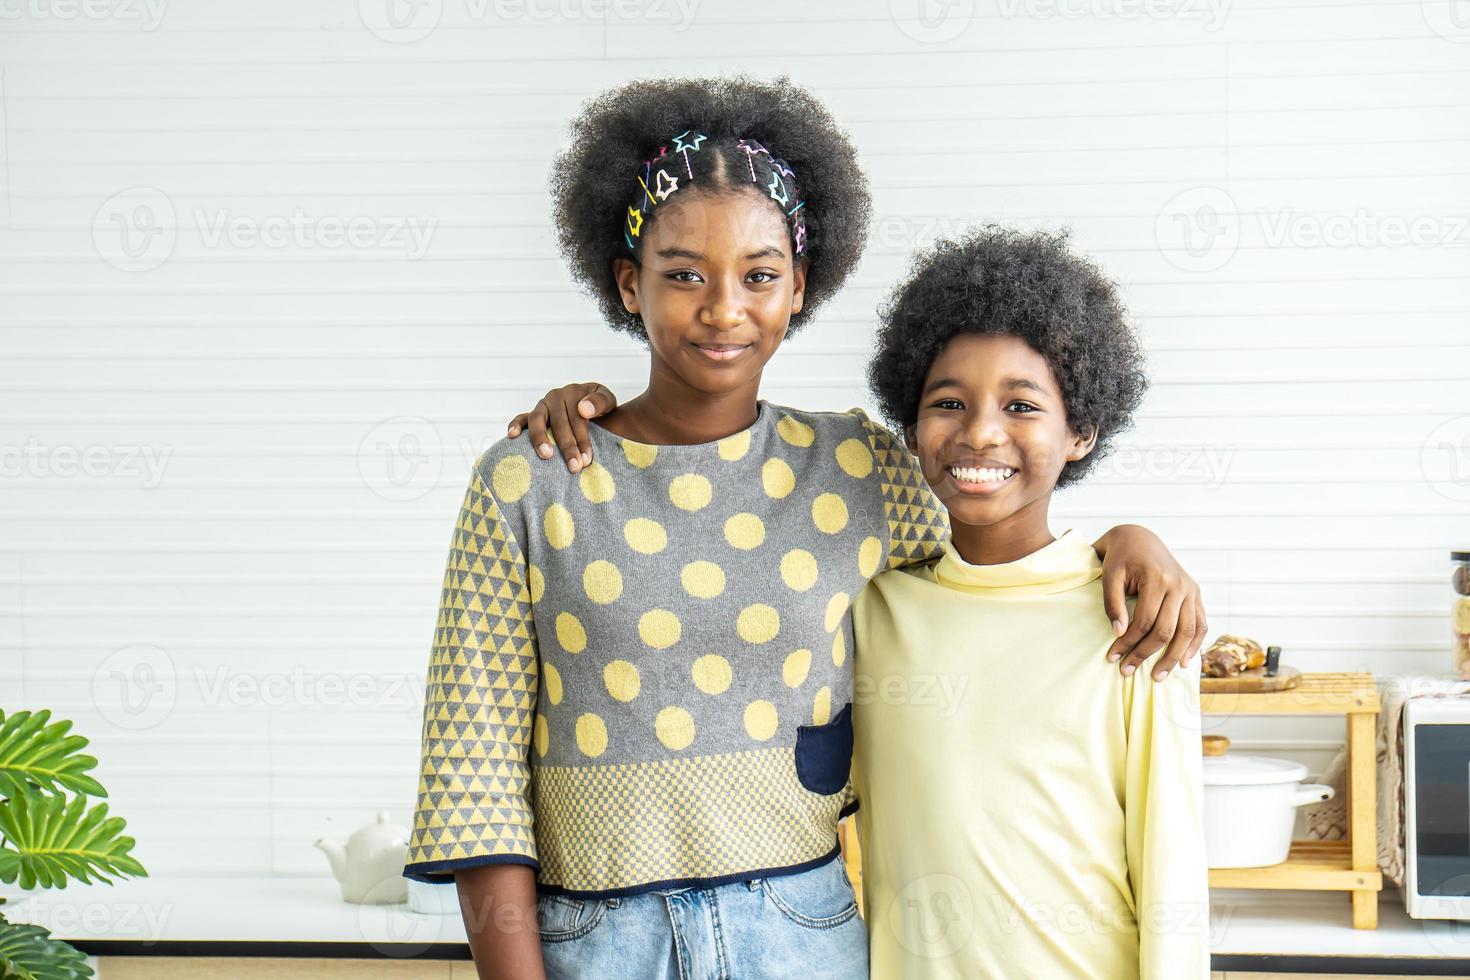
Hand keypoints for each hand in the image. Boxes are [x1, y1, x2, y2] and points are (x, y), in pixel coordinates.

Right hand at [507, 383, 617, 472]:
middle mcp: (556, 397)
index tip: (587, 460)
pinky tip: (512, 436)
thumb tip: (583, 409)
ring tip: (547, 456)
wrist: (592, 408)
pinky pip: (521, 418)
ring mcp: (543, 405)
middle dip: (567, 447)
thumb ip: (601, 402)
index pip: (577, 418)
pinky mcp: (533, 414)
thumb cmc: (600, 408)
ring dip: (540, 438)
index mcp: (574, 392)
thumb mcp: (608, 401)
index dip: (582, 439)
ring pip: (538, 420)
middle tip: (574, 467)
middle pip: (560, 423)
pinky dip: (515, 425)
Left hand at [1094, 525, 1207, 682]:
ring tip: (1158, 677)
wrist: (1140, 539)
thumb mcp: (1109, 576)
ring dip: (1173, 658)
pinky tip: (1185, 663)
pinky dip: (1195, 645)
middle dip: (1146, 654)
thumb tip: (1120, 633)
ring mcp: (1191, 590)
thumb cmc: (1120, 559)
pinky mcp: (1196, 594)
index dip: (1128, 642)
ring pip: (1187, 632)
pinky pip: (1200, 624)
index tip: (1112, 657)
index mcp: (1157, 578)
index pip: (1144, 621)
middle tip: (1127, 671)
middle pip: (1166, 630)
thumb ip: (1113, 604)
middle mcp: (1179, 585)